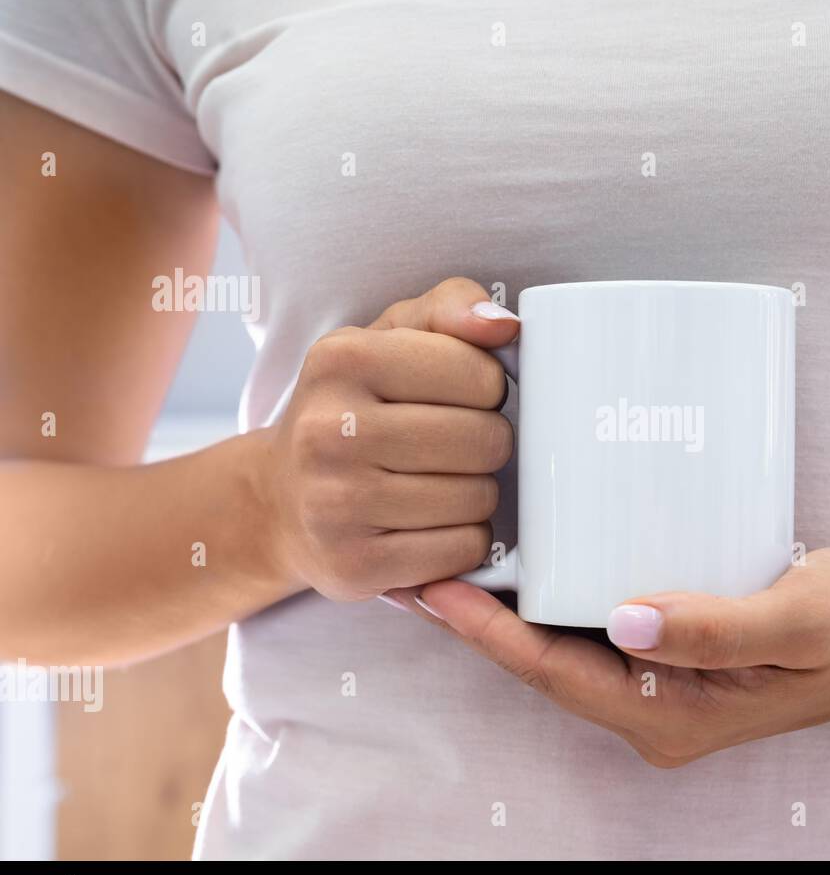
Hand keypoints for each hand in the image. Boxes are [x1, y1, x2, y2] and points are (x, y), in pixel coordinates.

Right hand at [258, 277, 517, 600]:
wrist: (280, 501)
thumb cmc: (354, 409)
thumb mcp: (391, 338)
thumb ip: (450, 309)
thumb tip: (503, 324)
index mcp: (342, 359)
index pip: (480, 375)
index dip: (489, 390)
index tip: (461, 397)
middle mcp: (329, 430)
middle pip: (485, 440)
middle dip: (486, 444)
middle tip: (454, 447)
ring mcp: (336, 503)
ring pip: (477, 499)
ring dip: (476, 495)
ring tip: (439, 484)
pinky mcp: (354, 565)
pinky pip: (460, 551)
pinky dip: (462, 541)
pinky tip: (431, 525)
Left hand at [401, 547, 829, 765]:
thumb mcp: (800, 618)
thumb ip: (717, 627)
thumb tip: (624, 621)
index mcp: (674, 714)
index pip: (556, 673)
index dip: (488, 633)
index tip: (431, 588)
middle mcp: (657, 708)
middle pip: (545, 663)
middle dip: (480, 619)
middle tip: (423, 559)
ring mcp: (666, 682)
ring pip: (567, 645)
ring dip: (513, 606)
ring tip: (459, 551)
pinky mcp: (678, 651)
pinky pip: (600, 627)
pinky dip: (561, 593)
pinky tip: (542, 551)